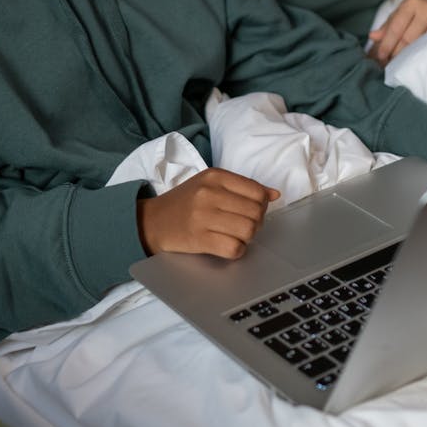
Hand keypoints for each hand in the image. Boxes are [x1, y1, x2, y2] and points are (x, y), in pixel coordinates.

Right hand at [137, 168, 279, 258]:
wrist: (152, 221)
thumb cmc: (186, 202)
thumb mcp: (210, 184)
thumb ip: (243, 187)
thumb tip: (274, 194)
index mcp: (215, 176)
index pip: (257, 192)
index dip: (261, 205)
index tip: (250, 210)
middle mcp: (209, 193)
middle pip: (256, 213)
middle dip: (255, 223)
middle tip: (243, 225)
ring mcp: (203, 217)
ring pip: (248, 231)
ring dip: (246, 237)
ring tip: (234, 235)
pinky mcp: (199, 239)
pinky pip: (234, 248)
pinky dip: (237, 250)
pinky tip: (227, 245)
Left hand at [367, 0, 426, 65]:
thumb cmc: (419, 8)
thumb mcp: (402, 11)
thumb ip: (388, 25)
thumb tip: (372, 36)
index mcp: (411, 3)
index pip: (396, 28)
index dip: (387, 44)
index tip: (380, 56)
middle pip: (409, 39)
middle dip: (397, 53)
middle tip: (390, 64)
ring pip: (422, 44)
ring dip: (409, 57)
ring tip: (401, 65)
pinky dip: (423, 55)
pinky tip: (417, 61)